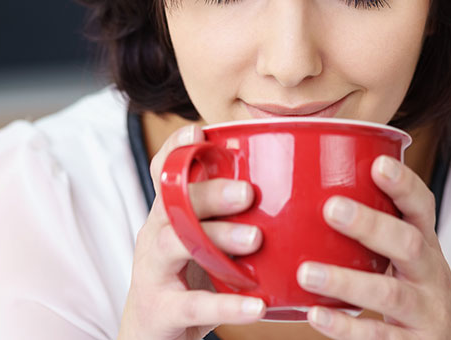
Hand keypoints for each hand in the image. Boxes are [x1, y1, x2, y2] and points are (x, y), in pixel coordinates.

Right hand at [117, 124, 266, 339]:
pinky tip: (257, 305)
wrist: (152, 336)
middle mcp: (155, 235)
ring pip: (174, 244)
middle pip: (172, 203)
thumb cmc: (190, 281)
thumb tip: (299, 188)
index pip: (165, 172)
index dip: (176, 149)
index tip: (200, 131)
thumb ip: (236, 216)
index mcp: (169, 213)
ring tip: (255, 238)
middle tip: (248, 192)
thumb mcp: (207, 243)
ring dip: (216, 237)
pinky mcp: (161, 310)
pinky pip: (193, 304)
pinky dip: (226, 305)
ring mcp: (153, 272)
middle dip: (209, 193)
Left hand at [295, 155, 450, 338]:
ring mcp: (425, 312)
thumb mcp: (411, 261)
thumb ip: (378, 234)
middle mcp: (431, 275)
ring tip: (307, 272)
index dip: (404, 185)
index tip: (378, 164)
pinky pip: (379, 336)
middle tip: (332, 208)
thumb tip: (315, 192)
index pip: (423, 208)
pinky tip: (316, 315)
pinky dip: (346, 328)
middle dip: (372, 225)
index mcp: (427, 246)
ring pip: (390, 294)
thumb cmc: (420, 295)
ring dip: (346, 282)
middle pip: (409, 244)